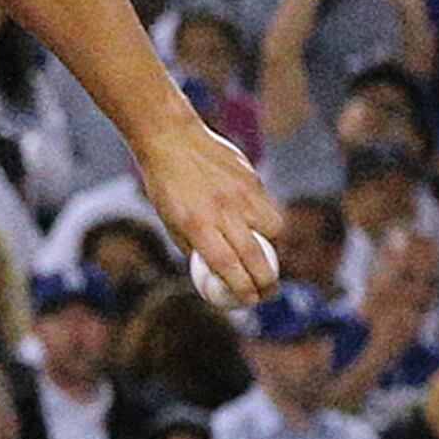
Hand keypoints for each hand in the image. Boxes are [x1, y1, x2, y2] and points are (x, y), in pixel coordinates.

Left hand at [136, 118, 281, 304]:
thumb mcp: (170, 220)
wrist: (171, 137)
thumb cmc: (165, 183)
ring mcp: (241, 193)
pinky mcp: (253, 179)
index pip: (228, 266)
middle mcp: (222, 210)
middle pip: (256, 256)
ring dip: (274, 248)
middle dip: (267, 281)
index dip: (243, 288)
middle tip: (268, 292)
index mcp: (196, 224)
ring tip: (266, 255)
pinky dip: (269, 223)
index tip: (251, 301)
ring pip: (274, 231)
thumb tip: (215, 272)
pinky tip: (260, 227)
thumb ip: (195, 245)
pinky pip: (270, 208)